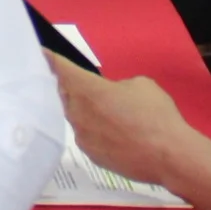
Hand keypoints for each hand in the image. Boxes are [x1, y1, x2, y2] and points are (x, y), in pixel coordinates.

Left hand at [51, 57, 190, 190]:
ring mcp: (82, 137)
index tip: (42, 54)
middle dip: (70, 87)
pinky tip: (113, 134)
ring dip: (84, 111)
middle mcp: (77, 113)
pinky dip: (94, 131)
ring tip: (104, 112)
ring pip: (76, 117)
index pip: (61, 69)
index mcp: (86, 89)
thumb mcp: (140, 85)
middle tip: (81, 84)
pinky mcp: (92, 156)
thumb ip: (116, 85)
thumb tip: (112, 95)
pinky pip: (87, 136)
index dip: (51, 59)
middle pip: (65, 94)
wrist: (168, 155)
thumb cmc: (155, 114)